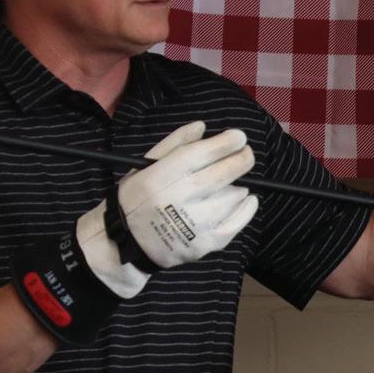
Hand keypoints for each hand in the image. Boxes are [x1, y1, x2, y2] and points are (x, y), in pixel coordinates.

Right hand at [76, 121, 258, 297]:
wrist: (126, 243)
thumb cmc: (138, 198)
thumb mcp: (146, 165)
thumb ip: (175, 144)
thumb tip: (202, 127)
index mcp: (159, 178)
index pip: (199, 155)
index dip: (224, 143)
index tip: (239, 136)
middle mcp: (176, 201)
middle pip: (220, 175)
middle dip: (241, 160)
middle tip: (246, 153)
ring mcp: (193, 226)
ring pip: (231, 198)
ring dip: (238, 185)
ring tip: (232, 181)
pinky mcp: (204, 245)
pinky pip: (235, 224)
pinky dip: (246, 209)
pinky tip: (247, 198)